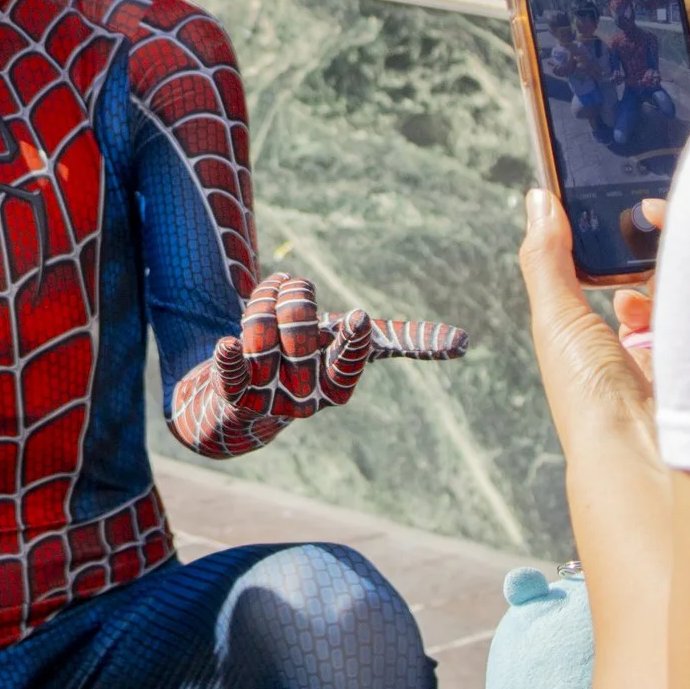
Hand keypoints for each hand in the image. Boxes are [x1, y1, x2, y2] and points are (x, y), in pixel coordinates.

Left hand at [170, 271, 468, 455]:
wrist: (241, 404)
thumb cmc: (307, 365)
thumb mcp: (350, 349)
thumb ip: (400, 341)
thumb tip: (464, 342)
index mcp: (337, 387)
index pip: (348, 365)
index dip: (351, 342)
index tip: (355, 317)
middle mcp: (304, 398)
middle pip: (299, 333)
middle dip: (292, 296)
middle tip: (288, 284)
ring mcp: (266, 399)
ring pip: (261, 336)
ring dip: (261, 300)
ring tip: (265, 291)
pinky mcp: (232, 397)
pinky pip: (229, 373)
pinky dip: (228, 357)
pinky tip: (225, 345)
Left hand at [518, 189, 655, 441]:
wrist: (646, 451)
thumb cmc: (588, 394)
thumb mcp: (558, 317)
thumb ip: (547, 259)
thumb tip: (538, 200)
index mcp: (604, 340)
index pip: (620, 279)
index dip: (624, 244)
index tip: (625, 209)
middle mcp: (648, 348)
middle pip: (662, 279)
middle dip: (660, 245)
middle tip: (654, 210)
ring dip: (687, 261)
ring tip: (676, 232)